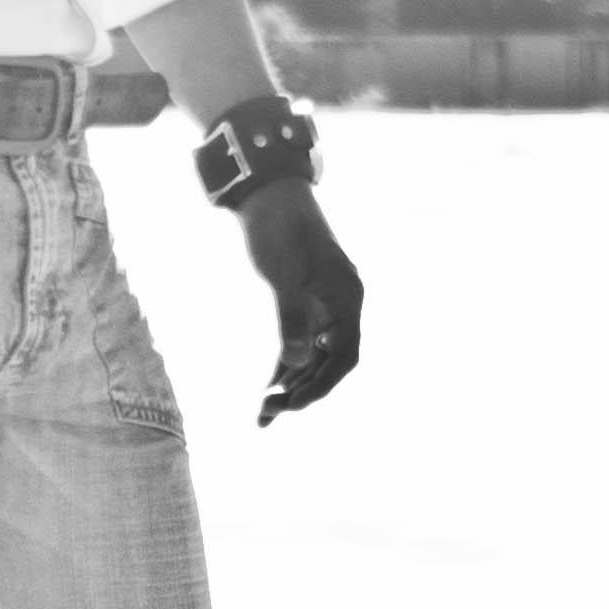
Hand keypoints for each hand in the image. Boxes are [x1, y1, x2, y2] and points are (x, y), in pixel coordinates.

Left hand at [240, 173, 361, 423]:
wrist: (265, 194)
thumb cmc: (276, 228)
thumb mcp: (281, 274)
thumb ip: (290, 317)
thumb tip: (295, 362)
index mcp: (346, 297)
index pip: (345, 355)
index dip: (323, 384)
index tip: (293, 404)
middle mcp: (340, 306)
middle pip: (329, 362)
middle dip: (302, 390)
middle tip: (268, 413)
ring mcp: (322, 306)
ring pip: (313, 358)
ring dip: (291, 385)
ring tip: (262, 414)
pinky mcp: (303, 304)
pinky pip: (299, 344)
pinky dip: (284, 367)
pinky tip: (266, 390)